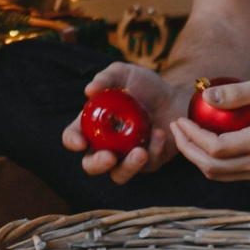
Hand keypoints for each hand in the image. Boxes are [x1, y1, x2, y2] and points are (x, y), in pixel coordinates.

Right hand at [58, 62, 189, 183]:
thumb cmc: (146, 86)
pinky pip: (147, 166)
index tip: (80, 142)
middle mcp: (106, 144)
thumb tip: (89, 90)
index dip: (72, 141)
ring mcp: (127, 156)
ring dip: (128, 167)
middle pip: (91, 164)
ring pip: (118, 175)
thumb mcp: (125, 74)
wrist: (177, 98)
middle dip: (96, 164)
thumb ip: (106, 78)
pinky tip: (160, 134)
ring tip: (140, 153)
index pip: (74, 136)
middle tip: (108, 157)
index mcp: (93, 125)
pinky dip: (154, 151)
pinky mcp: (149, 163)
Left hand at [167, 74, 249, 183]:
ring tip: (183, 134)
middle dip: (187, 149)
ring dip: (195, 157)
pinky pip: (228, 172)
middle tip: (174, 127)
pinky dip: (210, 160)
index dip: (192, 136)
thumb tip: (205, 97)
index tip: (179, 119)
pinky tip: (201, 140)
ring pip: (218, 174)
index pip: (216, 149)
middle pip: (212, 167)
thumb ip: (237, 93)